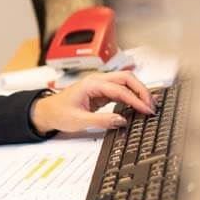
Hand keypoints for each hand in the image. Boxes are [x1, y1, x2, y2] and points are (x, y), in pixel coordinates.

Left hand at [30, 71, 155, 132]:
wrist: (47, 112)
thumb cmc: (59, 113)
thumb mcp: (79, 121)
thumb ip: (101, 121)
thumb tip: (121, 120)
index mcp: (91, 84)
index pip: (120, 90)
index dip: (136, 100)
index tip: (146, 110)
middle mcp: (97, 81)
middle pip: (127, 79)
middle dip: (142, 91)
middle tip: (152, 106)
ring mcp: (100, 86)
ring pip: (125, 83)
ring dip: (139, 92)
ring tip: (149, 106)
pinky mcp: (102, 93)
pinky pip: (121, 91)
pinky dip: (132, 96)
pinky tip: (139, 104)